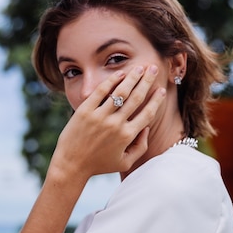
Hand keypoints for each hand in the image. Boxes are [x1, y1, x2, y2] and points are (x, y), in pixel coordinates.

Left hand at [50, 65, 165, 181]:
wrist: (71, 165)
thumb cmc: (99, 165)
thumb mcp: (124, 163)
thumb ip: (140, 147)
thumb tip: (146, 128)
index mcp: (127, 137)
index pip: (147, 114)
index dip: (156, 100)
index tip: (161, 90)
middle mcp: (115, 125)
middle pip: (136, 98)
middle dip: (147, 81)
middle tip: (153, 68)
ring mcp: (99, 117)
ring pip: (120, 92)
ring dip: (132, 77)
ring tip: (139, 67)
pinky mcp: (85, 111)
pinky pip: (101, 92)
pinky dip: (111, 81)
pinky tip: (120, 73)